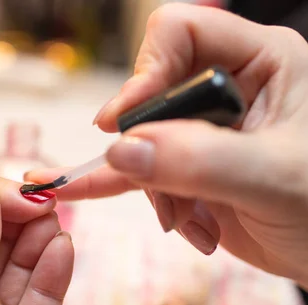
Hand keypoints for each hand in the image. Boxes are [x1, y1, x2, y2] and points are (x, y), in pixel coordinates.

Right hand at [27, 4, 307, 285]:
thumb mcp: (273, 177)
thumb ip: (199, 161)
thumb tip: (121, 150)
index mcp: (259, 62)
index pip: (180, 33)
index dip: (146, 71)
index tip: (122, 121)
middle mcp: (225, 88)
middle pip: (151, 94)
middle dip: (150, 150)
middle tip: (169, 193)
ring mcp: (203, 130)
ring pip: (140, 141)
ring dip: (152, 187)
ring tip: (187, 223)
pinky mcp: (187, 167)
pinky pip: (139, 170)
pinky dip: (116, 187)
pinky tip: (79, 191)